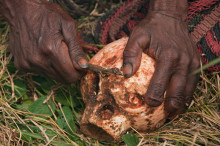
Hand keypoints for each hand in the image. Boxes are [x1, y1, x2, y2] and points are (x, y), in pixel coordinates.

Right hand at [1, 0, 87, 83]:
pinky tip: (44, 53)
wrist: (21, 10)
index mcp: (52, 50)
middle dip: (70, 71)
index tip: (81, 65)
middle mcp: (38, 60)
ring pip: (53, 77)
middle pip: (63, 79)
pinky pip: (41, 72)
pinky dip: (47, 66)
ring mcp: (28, 64)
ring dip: (58, 68)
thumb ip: (76, 49)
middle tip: (70, 58)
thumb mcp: (68, 26)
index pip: (71, 76)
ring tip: (55, 52)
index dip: (79, 72)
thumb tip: (84, 66)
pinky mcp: (21, 65)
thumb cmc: (48, 15)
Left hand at [122, 0, 199, 118]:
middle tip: (164, 116)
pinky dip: (188, 93)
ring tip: (173, 113)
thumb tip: (126, 73)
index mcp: (168, 57)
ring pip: (189, 90)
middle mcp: (183, 62)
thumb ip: (131, 54)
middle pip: (178, 92)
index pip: (160, 84)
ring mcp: (192, 63)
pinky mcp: (196, 62)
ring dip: (181, 104)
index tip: (148, 105)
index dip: (154, 98)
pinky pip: (194, 82)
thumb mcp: (137, 36)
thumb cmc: (152, 28)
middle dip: (171, 107)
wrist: (170, 18)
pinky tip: (181, 100)